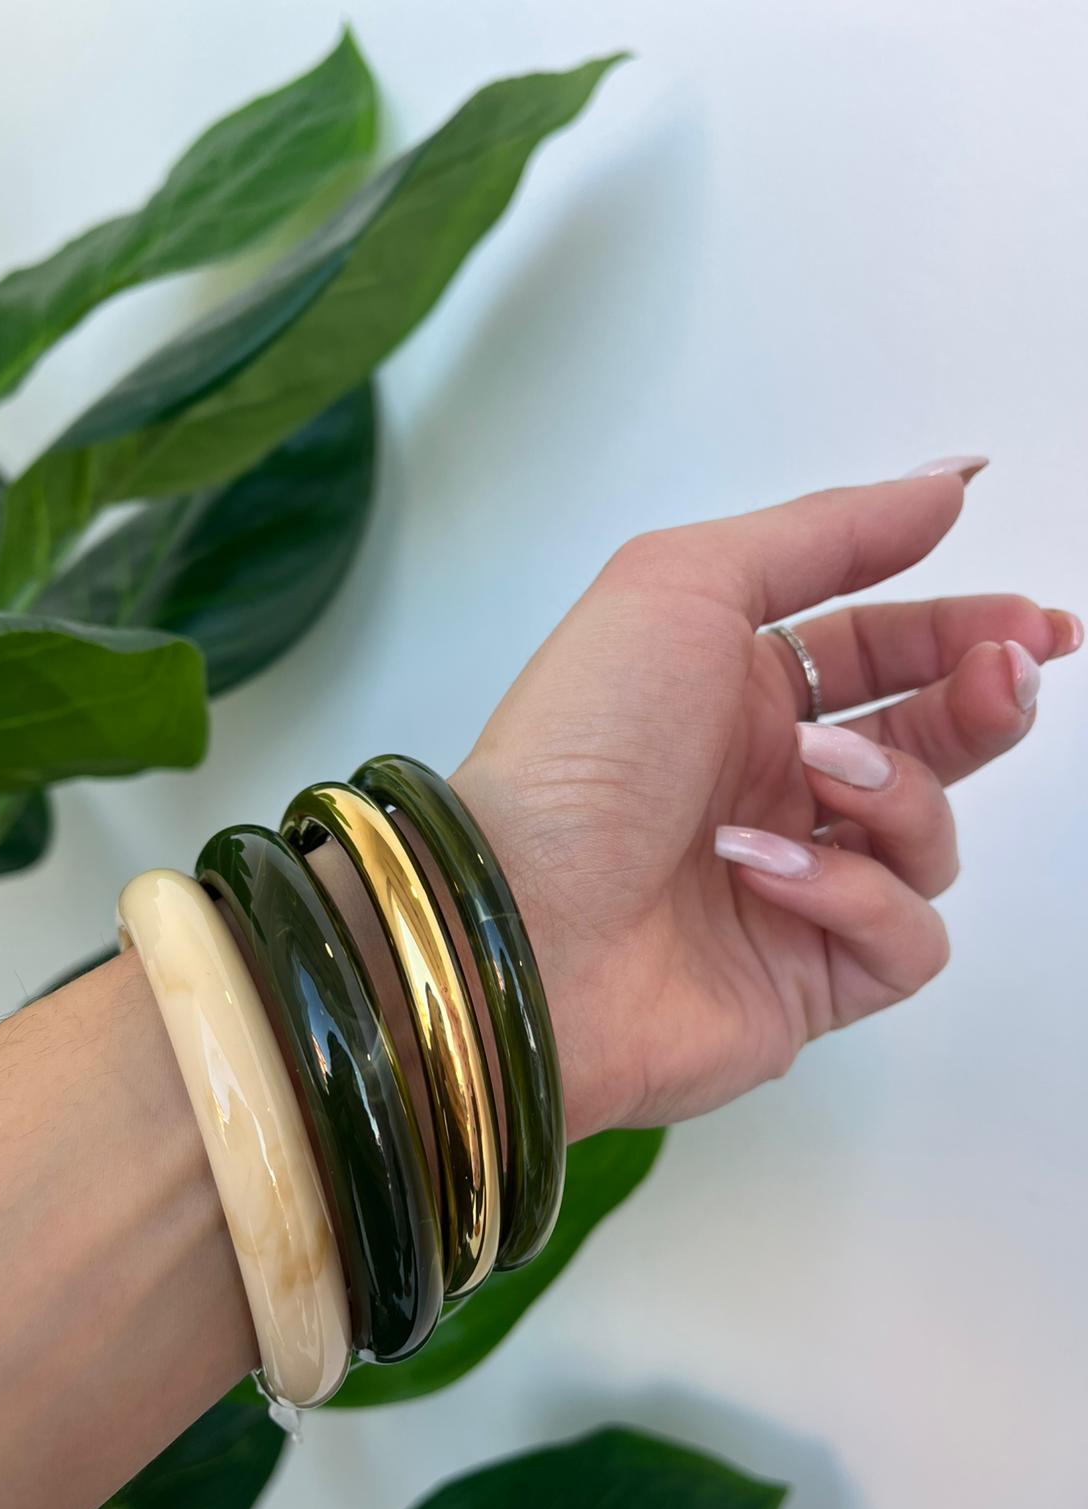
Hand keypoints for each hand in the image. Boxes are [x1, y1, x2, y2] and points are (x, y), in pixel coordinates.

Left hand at [453, 466, 1081, 1139]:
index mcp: (732, 691)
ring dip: (895, 793)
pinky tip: (771, 877)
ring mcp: (789, 887)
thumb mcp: (684, 586)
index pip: (877, 650)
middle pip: (924, 739)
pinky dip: (856, 897)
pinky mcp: (806, 982)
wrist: (517, 919)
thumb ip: (824, 534)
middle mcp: (764, 785)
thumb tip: (949, 484)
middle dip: (980, 702)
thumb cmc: (582, 745)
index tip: (1033, 623)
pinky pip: (902, 937)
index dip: (961, 630)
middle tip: (1008, 675)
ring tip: (819, 778)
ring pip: (926, 837)